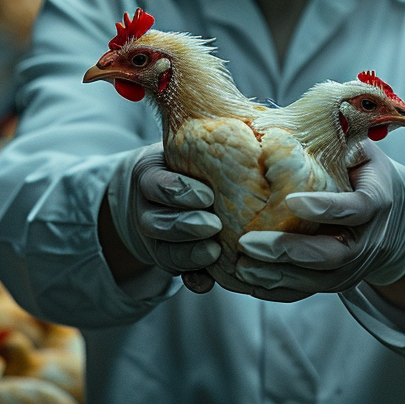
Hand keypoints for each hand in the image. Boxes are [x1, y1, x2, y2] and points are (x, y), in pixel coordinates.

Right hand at [105, 144, 221, 285]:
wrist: (159, 194)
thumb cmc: (186, 163)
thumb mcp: (184, 146)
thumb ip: (207, 141)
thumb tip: (257, 120)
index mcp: (149, 177)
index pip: (155, 184)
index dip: (178, 191)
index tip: (207, 194)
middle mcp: (147, 211)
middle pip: (158, 223)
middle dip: (185, 225)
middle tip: (214, 225)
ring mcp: (157, 241)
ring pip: (166, 252)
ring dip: (190, 254)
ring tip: (215, 253)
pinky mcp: (171, 262)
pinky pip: (179, 275)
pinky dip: (191, 280)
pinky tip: (205, 283)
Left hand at [235, 140, 404, 302]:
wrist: (393, 213)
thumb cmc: (362, 170)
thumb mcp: (357, 146)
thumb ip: (333, 136)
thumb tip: (280, 119)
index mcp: (378, 199)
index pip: (357, 208)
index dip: (327, 208)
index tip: (291, 201)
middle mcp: (369, 239)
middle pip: (333, 255)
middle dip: (289, 251)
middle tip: (247, 244)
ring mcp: (354, 265)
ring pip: (317, 279)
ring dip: (277, 276)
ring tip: (240, 267)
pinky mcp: (337, 281)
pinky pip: (306, 291)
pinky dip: (278, 289)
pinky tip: (248, 281)